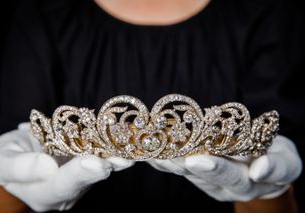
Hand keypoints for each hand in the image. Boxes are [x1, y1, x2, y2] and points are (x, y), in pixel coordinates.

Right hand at [0, 123, 133, 211]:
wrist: (22, 151)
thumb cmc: (10, 155)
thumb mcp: (2, 160)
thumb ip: (19, 167)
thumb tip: (46, 166)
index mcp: (41, 194)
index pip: (60, 186)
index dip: (77, 174)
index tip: (92, 162)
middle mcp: (65, 192)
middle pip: (86, 181)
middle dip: (104, 167)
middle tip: (119, 159)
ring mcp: (80, 180)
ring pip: (99, 170)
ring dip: (116, 160)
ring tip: (130, 151)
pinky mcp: (90, 165)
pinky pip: (104, 158)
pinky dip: (115, 150)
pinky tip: (127, 142)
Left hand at [148, 135, 301, 200]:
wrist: (263, 163)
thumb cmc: (277, 159)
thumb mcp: (287, 161)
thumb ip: (278, 167)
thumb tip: (260, 170)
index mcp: (245, 183)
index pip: (229, 177)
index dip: (214, 168)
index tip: (197, 160)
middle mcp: (221, 185)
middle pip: (199, 174)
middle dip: (180, 161)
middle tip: (164, 151)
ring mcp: (205, 178)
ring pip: (182, 169)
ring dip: (165, 157)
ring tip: (151, 146)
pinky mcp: (194, 170)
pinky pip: (176, 163)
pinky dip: (161, 154)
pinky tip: (147, 148)